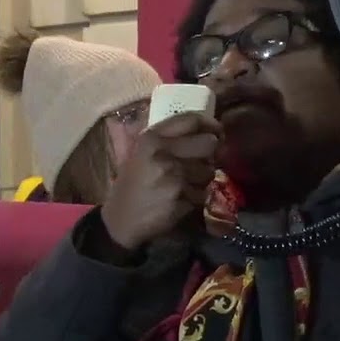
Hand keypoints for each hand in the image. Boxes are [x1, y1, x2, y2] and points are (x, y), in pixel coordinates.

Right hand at [101, 112, 221, 250]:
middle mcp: (163, 153)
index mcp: (152, 138)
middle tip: (202, 161)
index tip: (217, 131)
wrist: (121, 220)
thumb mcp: (142, 153)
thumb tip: (206, 132)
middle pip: (208, 143)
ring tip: (184, 185)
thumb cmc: (133, 184)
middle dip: (210, 154)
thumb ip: (169, 139)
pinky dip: (196, 198)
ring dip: (202, 179)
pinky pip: (203, 193)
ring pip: (209, 171)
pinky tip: (180, 200)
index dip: (210, 124)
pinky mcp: (182, 198)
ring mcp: (174, 176)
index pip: (191, 120)